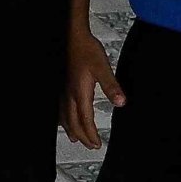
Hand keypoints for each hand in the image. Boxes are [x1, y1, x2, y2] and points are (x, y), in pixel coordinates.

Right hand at [64, 24, 123, 150]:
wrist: (71, 35)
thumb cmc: (86, 49)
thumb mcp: (103, 67)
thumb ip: (111, 86)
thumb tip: (121, 102)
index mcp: (80, 93)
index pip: (85, 120)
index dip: (91, 134)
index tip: (97, 144)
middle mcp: (69, 94)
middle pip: (73, 122)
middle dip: (82, 136)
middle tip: (90, 145)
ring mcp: (63, 90)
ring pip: (64, 116)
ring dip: (71, 129)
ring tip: (75, 137)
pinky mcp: (61, 85)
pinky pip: (60, 108)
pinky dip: (62, 118)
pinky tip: (63, 117)